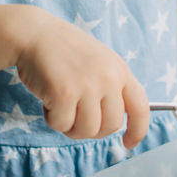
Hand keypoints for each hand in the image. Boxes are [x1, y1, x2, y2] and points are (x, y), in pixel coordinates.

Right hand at [11, 7, 150, 147]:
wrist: (34, 34)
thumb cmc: (65, 51)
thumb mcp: (100, 62)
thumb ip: (111, 88)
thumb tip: (115, 124)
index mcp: (120, 70)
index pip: (141, 108)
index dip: (138, 130)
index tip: (129, 143)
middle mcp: (109, 78)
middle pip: (111, 126)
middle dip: (92, 129)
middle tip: (75, 117)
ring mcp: (88, 86)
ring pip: (87, 131)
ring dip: (70, 126)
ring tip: (60, 107)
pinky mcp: (64, 93)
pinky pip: (62, 125)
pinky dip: (51, 119)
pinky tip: (48, 100)